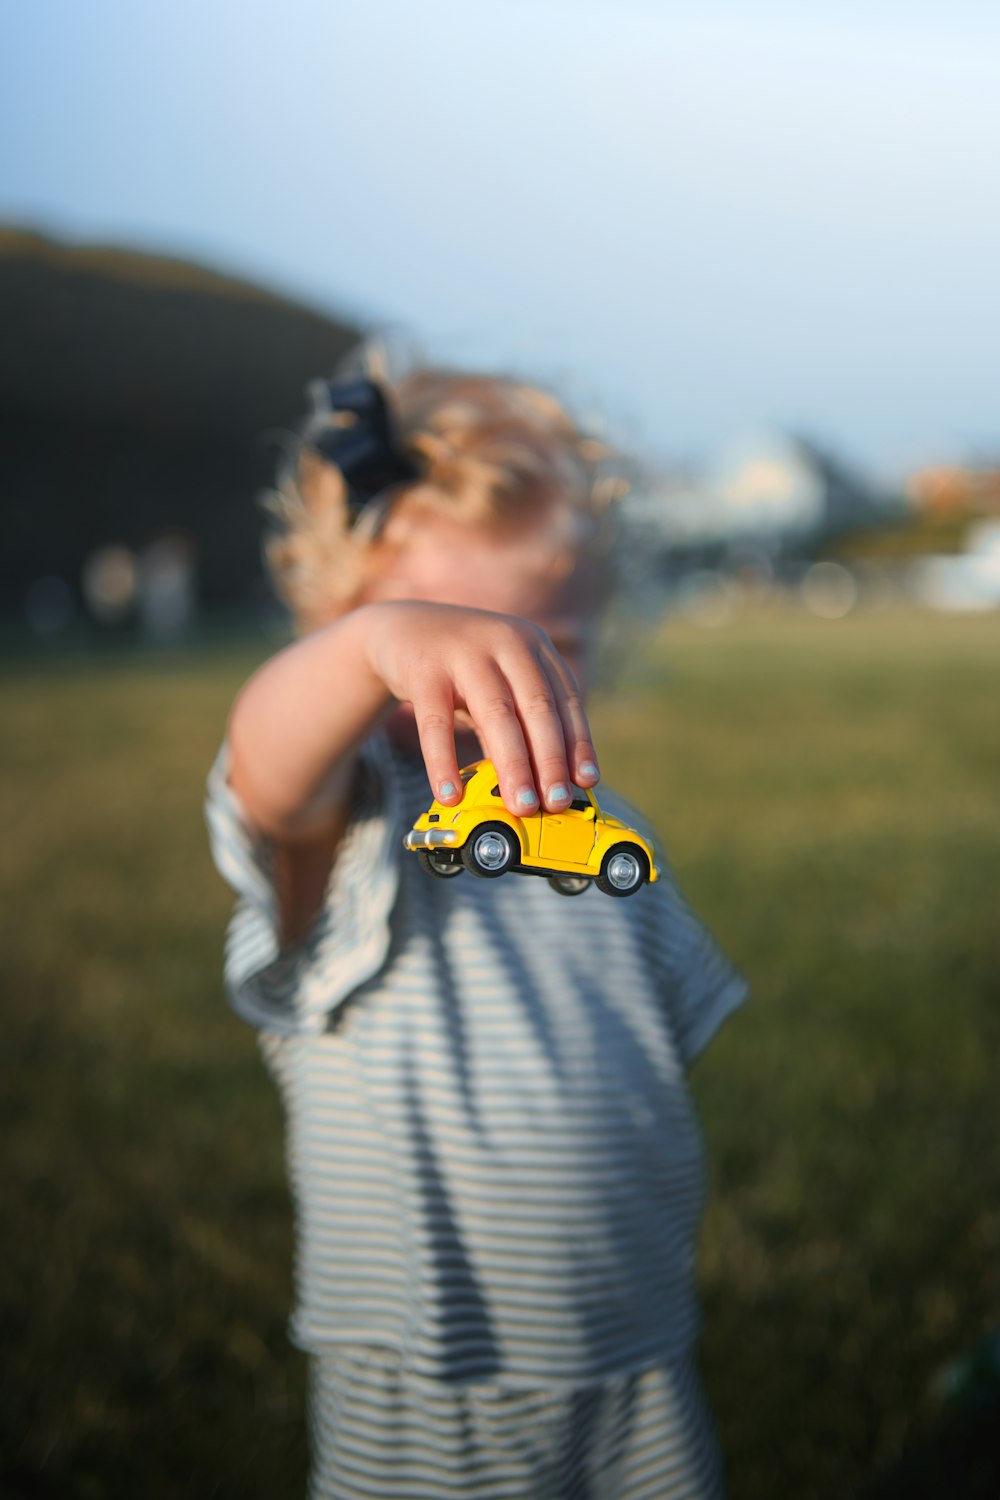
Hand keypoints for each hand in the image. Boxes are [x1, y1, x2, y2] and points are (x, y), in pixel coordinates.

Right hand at [360, 601, 599, 814]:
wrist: (402, 629)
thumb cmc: (462, 666)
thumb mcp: (500, 683)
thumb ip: (520, 723)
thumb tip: (542, 784)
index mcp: (533, 646)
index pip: (565, 698)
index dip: (578, 742)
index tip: (586, 782)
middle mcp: (506, 642)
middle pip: (536, 708)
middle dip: (550, 760)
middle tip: (556, 803)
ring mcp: (464, 653)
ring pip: (496, 715)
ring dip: (513, 765)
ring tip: (520, 806)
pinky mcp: (424, 671)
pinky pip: (436, 724)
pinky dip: (444, 763)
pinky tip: (450, 795)